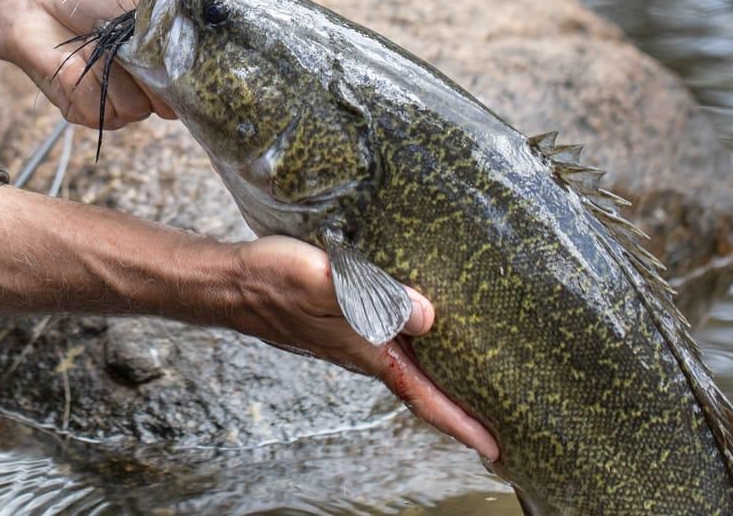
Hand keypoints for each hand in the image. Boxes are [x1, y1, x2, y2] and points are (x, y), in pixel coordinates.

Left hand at [0, 0, 175, 129]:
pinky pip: (97, 112)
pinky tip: (72, 62)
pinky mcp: (83, 110)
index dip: (183, 76)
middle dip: (145, 74)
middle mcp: (144, 85)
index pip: (191, 86)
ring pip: (132, 110)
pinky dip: (82, 83)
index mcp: (163, 57)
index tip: (168, 54)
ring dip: (110, 75)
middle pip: (166, 106)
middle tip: (122, 42)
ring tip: (93, 46)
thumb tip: (199, 29)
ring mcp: (115, 99)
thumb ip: (172, 17)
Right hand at [231, 235, 499, 460]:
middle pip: (423, 390)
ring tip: (477, 382)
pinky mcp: (344, 322)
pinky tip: (427, 333)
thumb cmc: (273, 282)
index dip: (462, 424)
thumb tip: (427, 316)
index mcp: (367, 353)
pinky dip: (418, 351)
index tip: (496, 450)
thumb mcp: (325, 285)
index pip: (423, 397)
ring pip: (410, 367)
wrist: (231, 282)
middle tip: (502, 424)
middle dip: (461, 408)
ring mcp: (353, 341)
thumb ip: (374, 299)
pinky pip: (392, 343)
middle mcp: (365, 353)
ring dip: (442, 380)